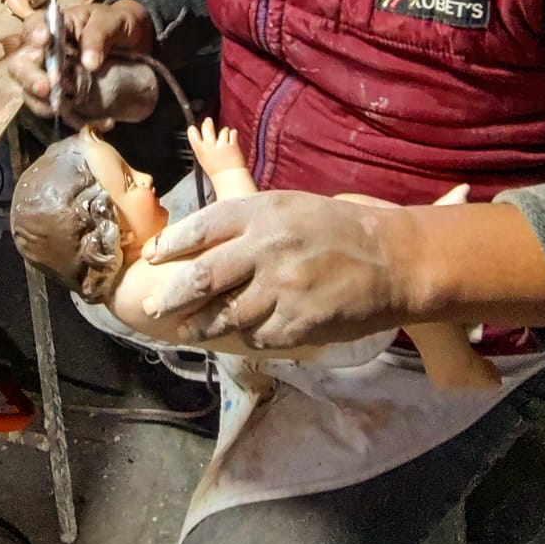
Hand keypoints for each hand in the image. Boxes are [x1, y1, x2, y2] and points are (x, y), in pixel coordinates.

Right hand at [6, 0, 157, 125]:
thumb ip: (99, 35)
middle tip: (46, 87)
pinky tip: (92, 120)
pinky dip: (68, 118)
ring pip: (30, 92)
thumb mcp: (113, 21)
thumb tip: (89, 63)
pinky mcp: (64, 96)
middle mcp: (45, 52)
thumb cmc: (118, 25)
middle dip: (30, 78)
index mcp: (55, 26)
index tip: (44, 39)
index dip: (33, 34)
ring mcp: (51, 76)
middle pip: (20, 65)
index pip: (33, 26)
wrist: (136, 44)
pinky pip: (54, 110)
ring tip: (62, 107)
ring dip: (42, 102)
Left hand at [140, 191, 429, 349]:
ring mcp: (283, 288)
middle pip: (202, 278)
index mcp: (262, 212)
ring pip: (226, 315)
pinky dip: (248, 337)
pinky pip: (258, 336)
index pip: (201, 227)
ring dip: (203, 326)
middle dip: (172, 298)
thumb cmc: (336, 229)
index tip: (152, 257)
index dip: (171, 245)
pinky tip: (245, 335)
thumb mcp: (288, 206)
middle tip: (155, 308)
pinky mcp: (299, 322)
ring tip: (189, 331)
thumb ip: (245, 220)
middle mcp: (267, 248)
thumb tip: (199, 240)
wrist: (392, 259)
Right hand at [187, 118, 245, 172]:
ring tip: (225, 135)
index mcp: (202, 153)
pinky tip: (233, 135)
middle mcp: (211, 147)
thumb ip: (203, 151)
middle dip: (207, 123)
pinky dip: (233, 133)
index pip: (193, 138)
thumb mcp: (204, 162)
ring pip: (222, 130)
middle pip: (207, 129)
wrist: (230, 179)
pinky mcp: (233, 144)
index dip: (192, 131)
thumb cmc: (218, 174)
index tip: (192, 128)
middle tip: (208, 120)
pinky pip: (233, 133)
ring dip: (224, 132)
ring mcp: (222, 145)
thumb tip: (203, 142)